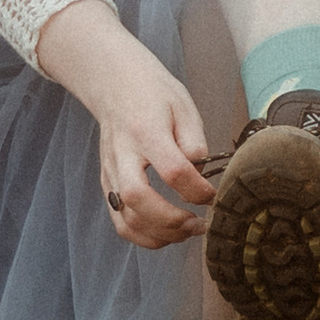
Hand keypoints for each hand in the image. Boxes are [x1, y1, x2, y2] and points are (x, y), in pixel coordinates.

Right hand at [35, 2, 213, 247]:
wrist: (114, 83)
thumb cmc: (153, 94)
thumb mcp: (183, 106)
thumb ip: (194, 142)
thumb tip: (202, 176)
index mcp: (146, 131)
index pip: (172, 170)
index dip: (198, 190)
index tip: (213, 196)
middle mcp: (122, 154)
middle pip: (138, 198)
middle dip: (172, 220)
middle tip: (198, 223)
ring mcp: (110, 171)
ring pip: (125, 217)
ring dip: (159, 234)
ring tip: (187, 231)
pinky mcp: (106, 183)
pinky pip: (119, 220)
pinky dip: (142, 236)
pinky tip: (166, 234)